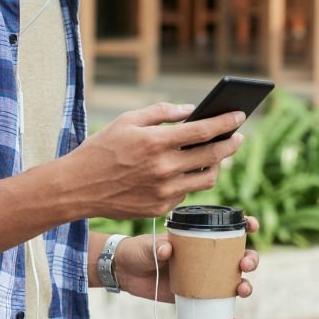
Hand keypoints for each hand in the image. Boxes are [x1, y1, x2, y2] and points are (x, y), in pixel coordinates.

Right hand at [62, 102, 245, 219]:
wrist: (77, 187)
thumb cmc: (102, 148)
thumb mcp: (128, 120)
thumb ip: (162, 112)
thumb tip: (191, 110)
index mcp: (156, 142)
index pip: (203, 131)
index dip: (226, 122)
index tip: (240, 116)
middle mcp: (163, 168)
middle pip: (213, 155)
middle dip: (231, 143)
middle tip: (238, 136)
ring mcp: (163, 192)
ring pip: (207, 179)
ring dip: (217, 165)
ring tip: (217, 154)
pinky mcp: (159, 208)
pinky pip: (186, 192)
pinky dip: (190, 180)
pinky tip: (186, 170)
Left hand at [114, 216, 260, 318]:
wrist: (126, 272)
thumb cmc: (140, 250)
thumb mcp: (148, 245)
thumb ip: (157, 247)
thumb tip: (167, 251)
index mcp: (201, 238)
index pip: (229, 229)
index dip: (246, 225)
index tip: (250, 225)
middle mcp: (209, 258)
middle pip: (240, 258)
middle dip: (251, 260)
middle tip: (244, 264)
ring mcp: (205, 279)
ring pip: (234, 283)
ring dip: (244, 287)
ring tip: (241, 291)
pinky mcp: (197, 298)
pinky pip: (217, 310)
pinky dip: (227, 318)